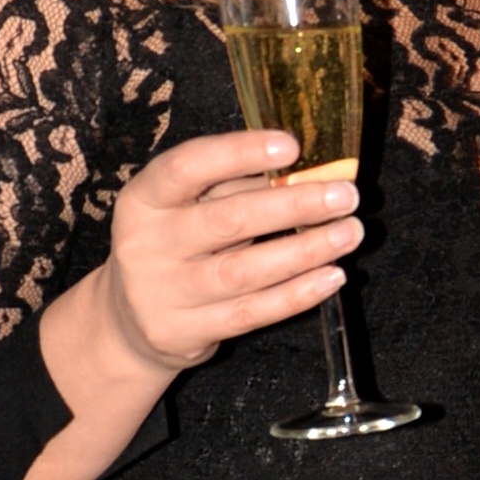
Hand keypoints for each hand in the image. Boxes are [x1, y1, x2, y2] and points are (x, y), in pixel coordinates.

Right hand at [97, 130, 359, 372]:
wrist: (129, 325)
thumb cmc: (175, 248)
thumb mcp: (189, 209)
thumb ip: (236, 186)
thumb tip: (307, 169)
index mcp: (144, 199)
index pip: (186, 167)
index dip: (238, 153)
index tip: (292, 146)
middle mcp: (145, 244)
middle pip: (227, 220)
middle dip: (293, 205)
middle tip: (346, 195)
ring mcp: (162, 293)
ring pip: (244, 271)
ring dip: (305, 251)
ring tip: (350, 233)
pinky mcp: (184, 332)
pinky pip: (251, 313)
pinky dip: (297, 295)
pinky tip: (332, 276)